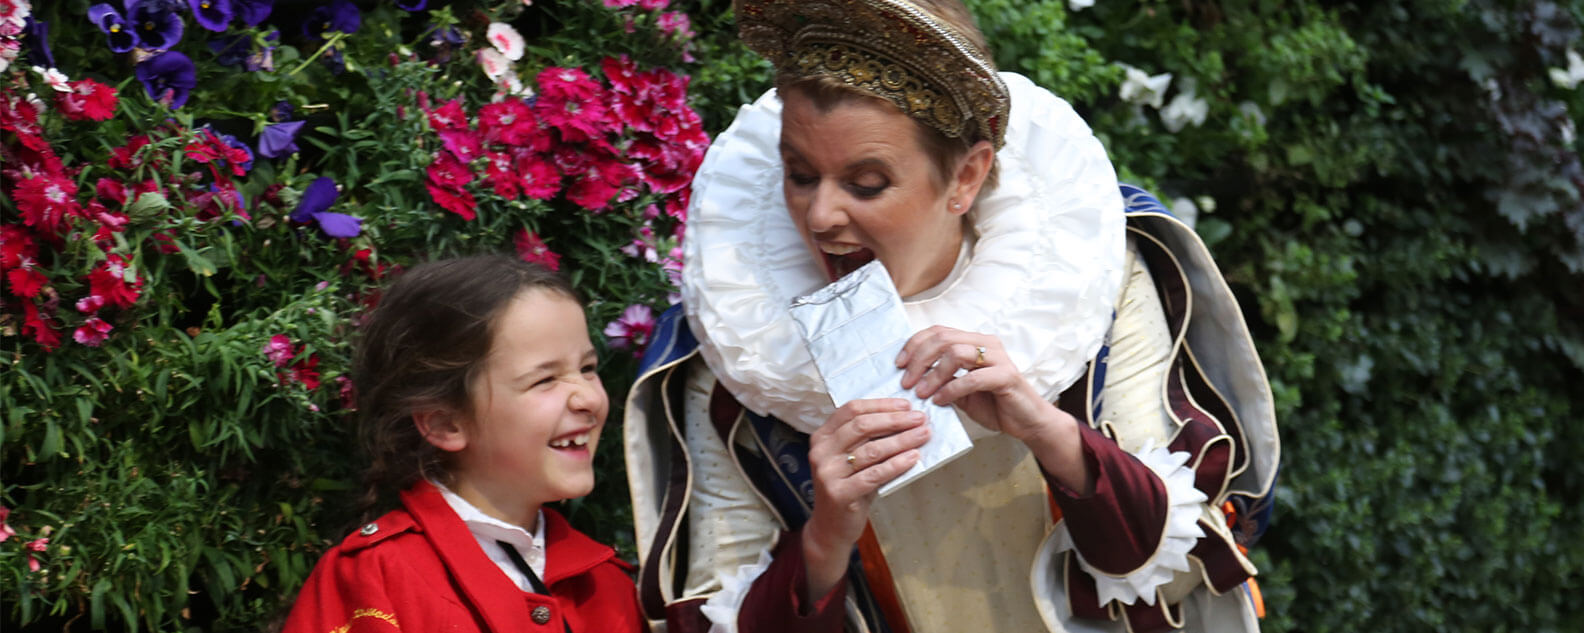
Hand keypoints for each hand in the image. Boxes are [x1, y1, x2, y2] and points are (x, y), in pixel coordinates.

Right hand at [801, 398, 928, 600]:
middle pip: (862, 426)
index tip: (906, 405)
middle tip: (920, 418)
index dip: (881, 405)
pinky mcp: (839, 493)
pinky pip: (874, 474)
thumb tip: (905, 417)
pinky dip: (896, 465)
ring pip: (871, 450)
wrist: (830, 528)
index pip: (851, 409)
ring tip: (923, 435)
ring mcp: (828, 473)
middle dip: (895, 420)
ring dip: (902, 440)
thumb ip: (867, 439)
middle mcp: (821, 452)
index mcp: (822, 437)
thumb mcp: (851, 459)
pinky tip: (913, 458)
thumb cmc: (847, 488)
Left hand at [895, 326, 1090, 491]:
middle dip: (919, 360)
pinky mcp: (1006, 376)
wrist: (1027, 422)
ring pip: (956, 353)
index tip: (899, 365)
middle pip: (943, 338)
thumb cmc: (993, 404)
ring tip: (921, 393)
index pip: (938, 331)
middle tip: (906, 382)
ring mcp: (998, 357)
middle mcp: (986, 343)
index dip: (914, 345)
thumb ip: (941, 378)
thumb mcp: (959, 390)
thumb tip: (910, 376)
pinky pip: (972, 377)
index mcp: (974, 341)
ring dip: (933, 374)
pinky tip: (940, 401)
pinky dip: (951, 389)